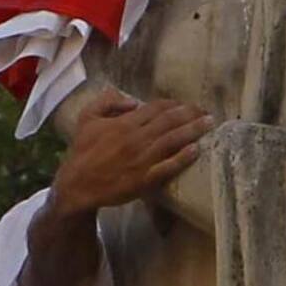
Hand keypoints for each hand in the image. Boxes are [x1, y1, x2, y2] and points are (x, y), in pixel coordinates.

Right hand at [51, 88, 215, 220]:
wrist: (76, 185)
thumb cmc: (82, 151)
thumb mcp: (87, 119)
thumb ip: (106, 102)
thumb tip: (132, 100)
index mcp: (124, 124)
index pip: (155, 108)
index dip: (173, 104)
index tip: (185, 104)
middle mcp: (135, 139)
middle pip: (169, 121)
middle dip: (190, 113)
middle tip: (206, 110)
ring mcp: (141, 159)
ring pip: (172, 140)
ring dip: (193, 130)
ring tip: (209, 123)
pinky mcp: (144, 179)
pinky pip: (168, 167)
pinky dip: (183, 157)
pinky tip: (196, 150)